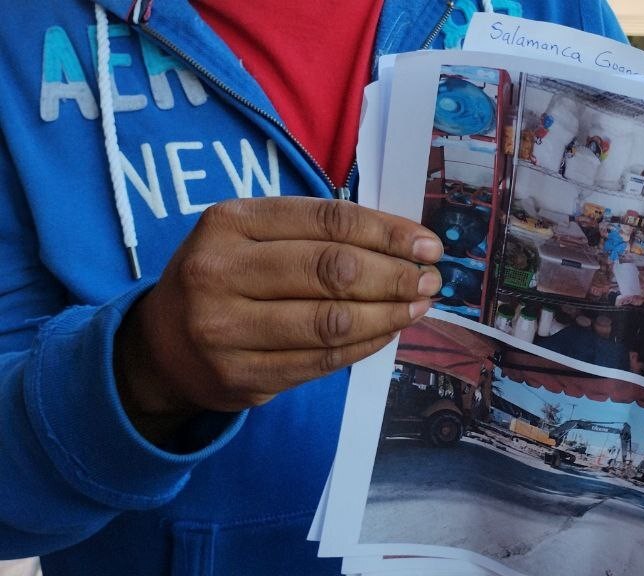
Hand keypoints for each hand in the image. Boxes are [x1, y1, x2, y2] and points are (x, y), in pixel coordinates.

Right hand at [115, 197, 442, 442]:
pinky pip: (322, 360)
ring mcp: (225, 329)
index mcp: (229, 222)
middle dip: (395, 275)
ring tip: (417, 307)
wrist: (162, 346)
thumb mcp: (251, 235)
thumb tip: (404, 244)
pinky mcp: (241, 376)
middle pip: (332, 270)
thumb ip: (315, 232)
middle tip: (430, 280)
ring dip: (389, 314)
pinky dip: (365, 345)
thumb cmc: (225, 277)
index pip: (328, 220)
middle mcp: (220, 271)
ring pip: (331, 321)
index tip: (428, 244)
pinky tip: (388, 332)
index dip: (388, 232)